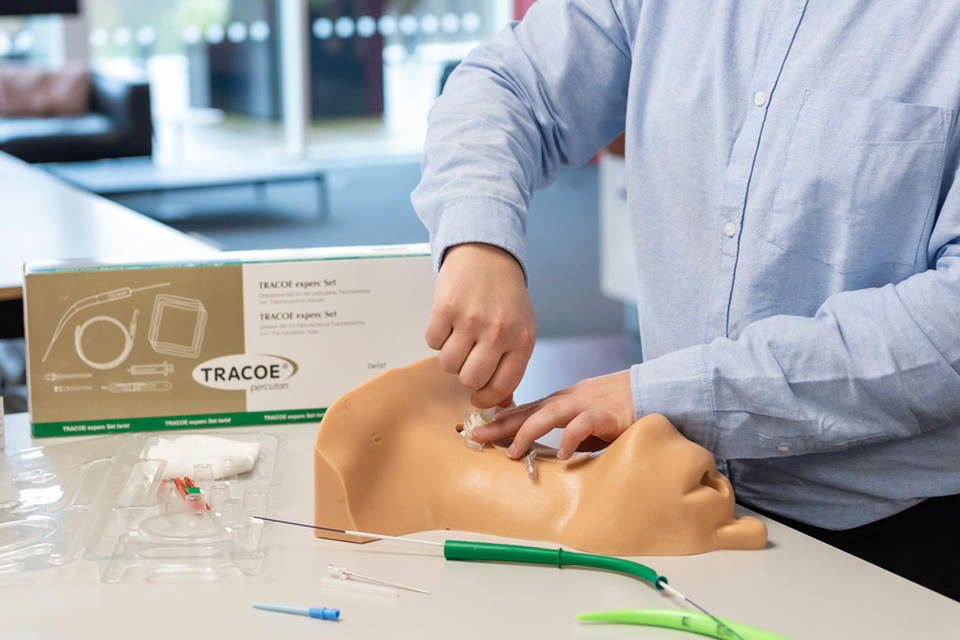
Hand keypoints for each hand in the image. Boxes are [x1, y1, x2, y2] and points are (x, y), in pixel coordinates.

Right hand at [425, 243, 536, 407]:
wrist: (487, 255)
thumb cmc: (505, 298)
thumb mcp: (521, 330)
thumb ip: (512, 365)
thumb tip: (502, 404)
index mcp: (522, 340)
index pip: (502, 386)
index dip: (486, 398)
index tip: (477, 398)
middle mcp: (498, 332)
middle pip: (471, 379)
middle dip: (466, 374)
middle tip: (468, 357)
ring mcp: (471, 320)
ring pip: (448, 364)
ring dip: (449, 355)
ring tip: (459, 336)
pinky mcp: (445, 308)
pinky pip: (431, 342)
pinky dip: (436, 336)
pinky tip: (449, 322)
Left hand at [472, 370, 634, 459]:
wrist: (657, 390)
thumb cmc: (623, 406)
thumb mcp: (589, 419)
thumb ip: (571, 432)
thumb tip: (553, 454)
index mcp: (565, 399)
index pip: (527, 408)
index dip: (503, 418)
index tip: (481, 429)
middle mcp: (571, 398)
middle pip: (530, 409)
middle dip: (502, 423)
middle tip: (478, 435)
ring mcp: (588, 403)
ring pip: (550, 413)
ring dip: (528, 431)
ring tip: (513, 451)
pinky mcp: (608, 414)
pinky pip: (584, 423)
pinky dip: (571, 437)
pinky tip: (562, 454)